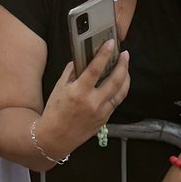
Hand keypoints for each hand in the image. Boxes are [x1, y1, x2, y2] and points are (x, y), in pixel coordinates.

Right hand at [37, 41, 129, 157]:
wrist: (55, 138)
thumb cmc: (54, 111)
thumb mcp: (59, 88)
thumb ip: (71, 72)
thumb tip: (82, 59)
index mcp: (78, 92)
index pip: (95, 69)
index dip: (104, 54)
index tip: (111, 44)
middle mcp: (93, 102)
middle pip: (114, 80)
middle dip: (122, 65)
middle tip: (125, 55)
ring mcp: (101, 112)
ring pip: (120, 92)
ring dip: (126, 77)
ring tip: (125, 67)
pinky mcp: (105, 119)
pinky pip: (116, 101)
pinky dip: (120, 90)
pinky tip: (120, 82)